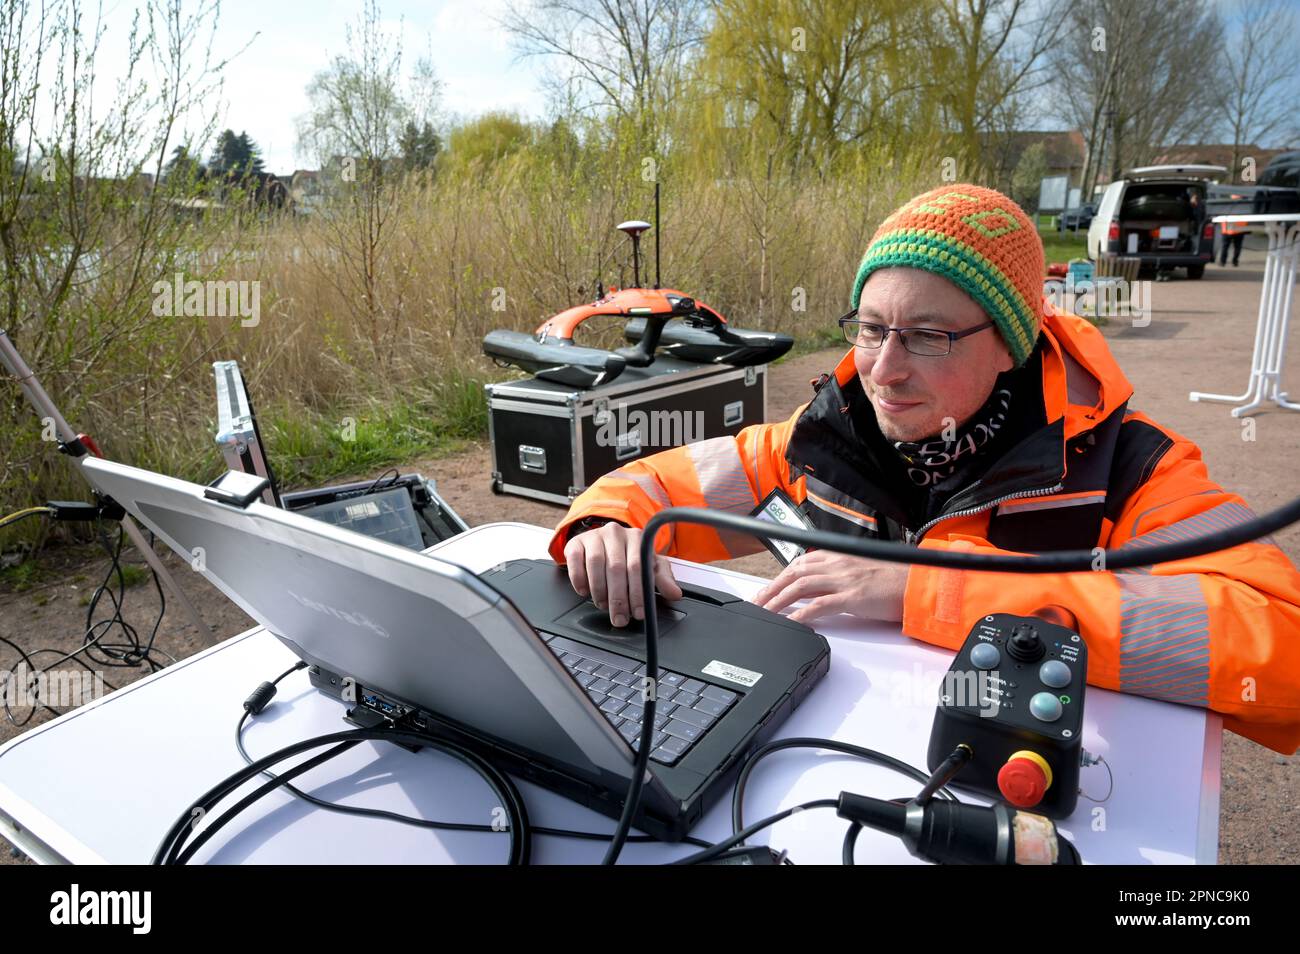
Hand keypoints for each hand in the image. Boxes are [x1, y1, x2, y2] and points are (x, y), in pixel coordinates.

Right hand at [562, 522, 682, 627]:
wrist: (603, 542)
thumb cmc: (628, 556)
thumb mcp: (648, 566)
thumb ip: (662, 580)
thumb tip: (675, 594)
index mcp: (637, 538)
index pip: (638, 566)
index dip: (638, 592)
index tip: (639, 613)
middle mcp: (615, 533)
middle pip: (617, 567)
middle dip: (619, 598)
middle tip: (620, 618)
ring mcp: (594, 536)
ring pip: (596, 564)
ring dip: (599, 590)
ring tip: (603, 605)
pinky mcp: (576, 542)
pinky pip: (575, 561)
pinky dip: (579, 579)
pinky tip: (584, 591)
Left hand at [752, 550, 907, 624]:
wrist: (918, 584)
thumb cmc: (893, 580)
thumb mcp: (860, 572)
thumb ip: (837, 577)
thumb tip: (817, 590)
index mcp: (839, 556)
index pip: (799, 564)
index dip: (779, 578)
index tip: (766, 591)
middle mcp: (838, 564)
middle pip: (793, 574)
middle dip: (771, 589)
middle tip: (756, 603)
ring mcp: (844, 580)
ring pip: (800, 588)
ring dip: (778, 601)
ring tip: (765, 613)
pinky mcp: (852, 597)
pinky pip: (819, 606)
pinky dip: (801, 614)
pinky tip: (791, 623)